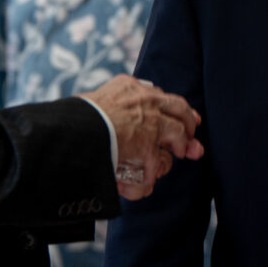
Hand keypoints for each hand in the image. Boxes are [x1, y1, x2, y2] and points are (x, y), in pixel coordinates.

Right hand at [80, 75, 202, 199]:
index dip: (171, 106)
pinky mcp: (148, 143)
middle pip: (179, 106)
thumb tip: (101, 107)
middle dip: (189, 120)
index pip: (158, 94)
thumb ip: (107, 102)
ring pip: (178, 131)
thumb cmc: (76, 118)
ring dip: (181, 144)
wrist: (73, 131)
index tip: (180, 113)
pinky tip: (149, 180)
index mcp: (129, 86)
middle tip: (193, 131)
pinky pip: (157, 160)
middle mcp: (145, 100)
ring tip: (180, 153)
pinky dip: (153, 172)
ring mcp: (149, 121)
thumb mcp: (94, 100)